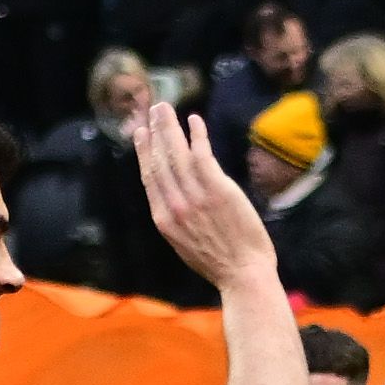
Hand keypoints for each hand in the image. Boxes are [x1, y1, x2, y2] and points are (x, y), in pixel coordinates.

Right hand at [138, 104, 276, 289]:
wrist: (243, 275)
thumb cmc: (221, 265)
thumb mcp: (187, 246)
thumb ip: (178, 222)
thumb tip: (176, 203)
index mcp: (165, 221)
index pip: (150, 178)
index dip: (144, 153)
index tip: (140, 134)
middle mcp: (175, 206)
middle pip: (159, 160)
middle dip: (154, 132)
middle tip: (153, 110)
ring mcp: (195, 197)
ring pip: (176, 153)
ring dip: (169, 127)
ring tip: (165, 108)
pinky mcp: (217, 190)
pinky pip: (201, 154)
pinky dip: (196, 135)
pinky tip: (194, 121)